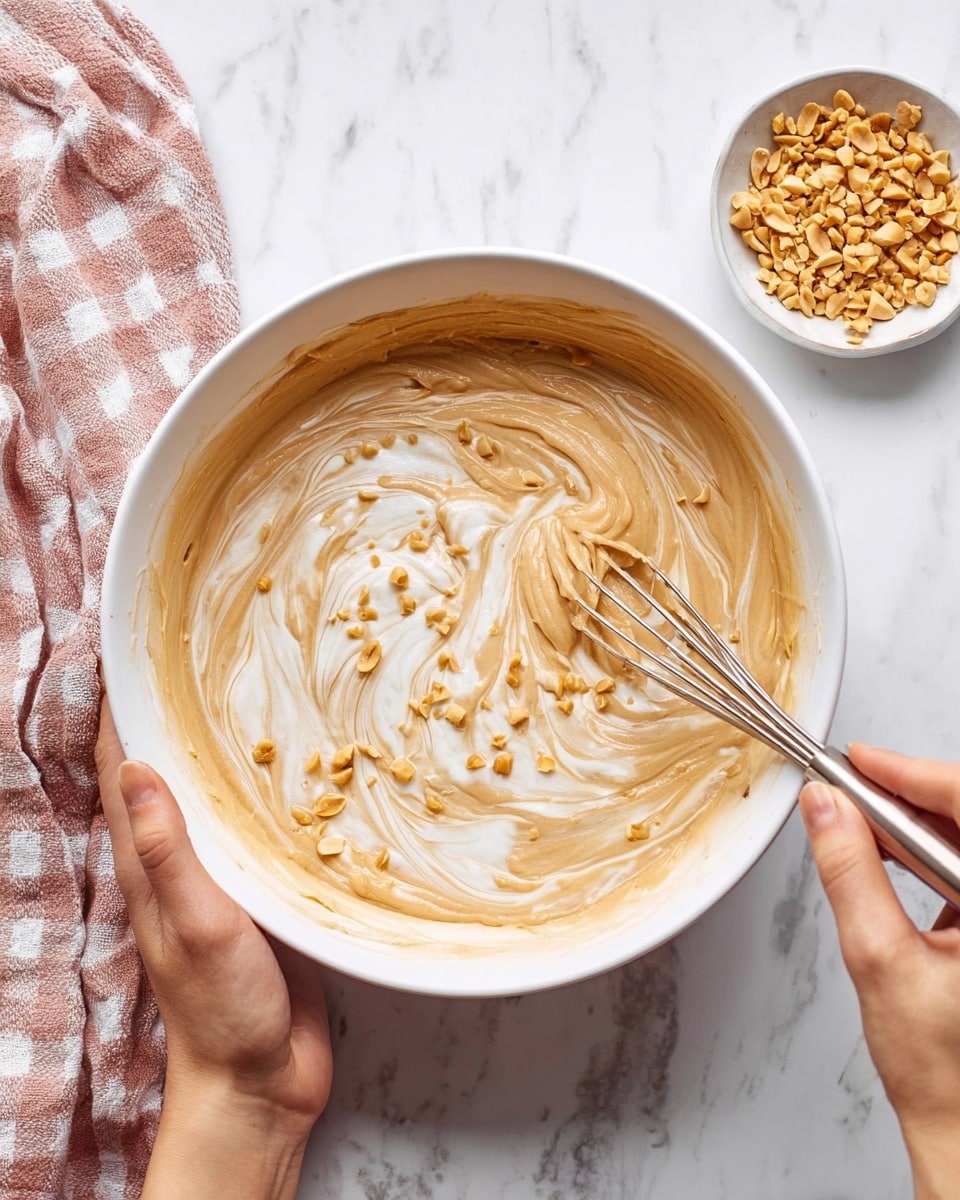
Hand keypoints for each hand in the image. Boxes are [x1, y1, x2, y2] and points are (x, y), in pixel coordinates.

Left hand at [96, 700, 332, 1199]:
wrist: (263, 1079)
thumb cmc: (222, 1008)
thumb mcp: (194, 922)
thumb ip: (168, 850)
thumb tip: (134, 766)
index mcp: (149, 863)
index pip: (121, 770)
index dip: (119, 710)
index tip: (137, 653)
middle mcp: (180, 860)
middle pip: (169, 770)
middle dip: (177, 714)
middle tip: (208, 656)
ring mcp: (222, 875)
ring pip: (218, 794)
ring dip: (226, 746)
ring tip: (257, 691)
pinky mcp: (264, 891)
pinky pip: (259, 827)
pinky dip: (268, 791)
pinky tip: (303, 768)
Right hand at [800, 743, 959, 1199]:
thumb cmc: (942, 1072)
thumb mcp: (879, 960)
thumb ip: (849, 873)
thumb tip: (826, 810)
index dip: (913, 774)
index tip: (864, 760)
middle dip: (909, 793)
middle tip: (851, 782)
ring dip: (916, 823)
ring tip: (860, 816)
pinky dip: (929, 852)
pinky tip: (891, 852)